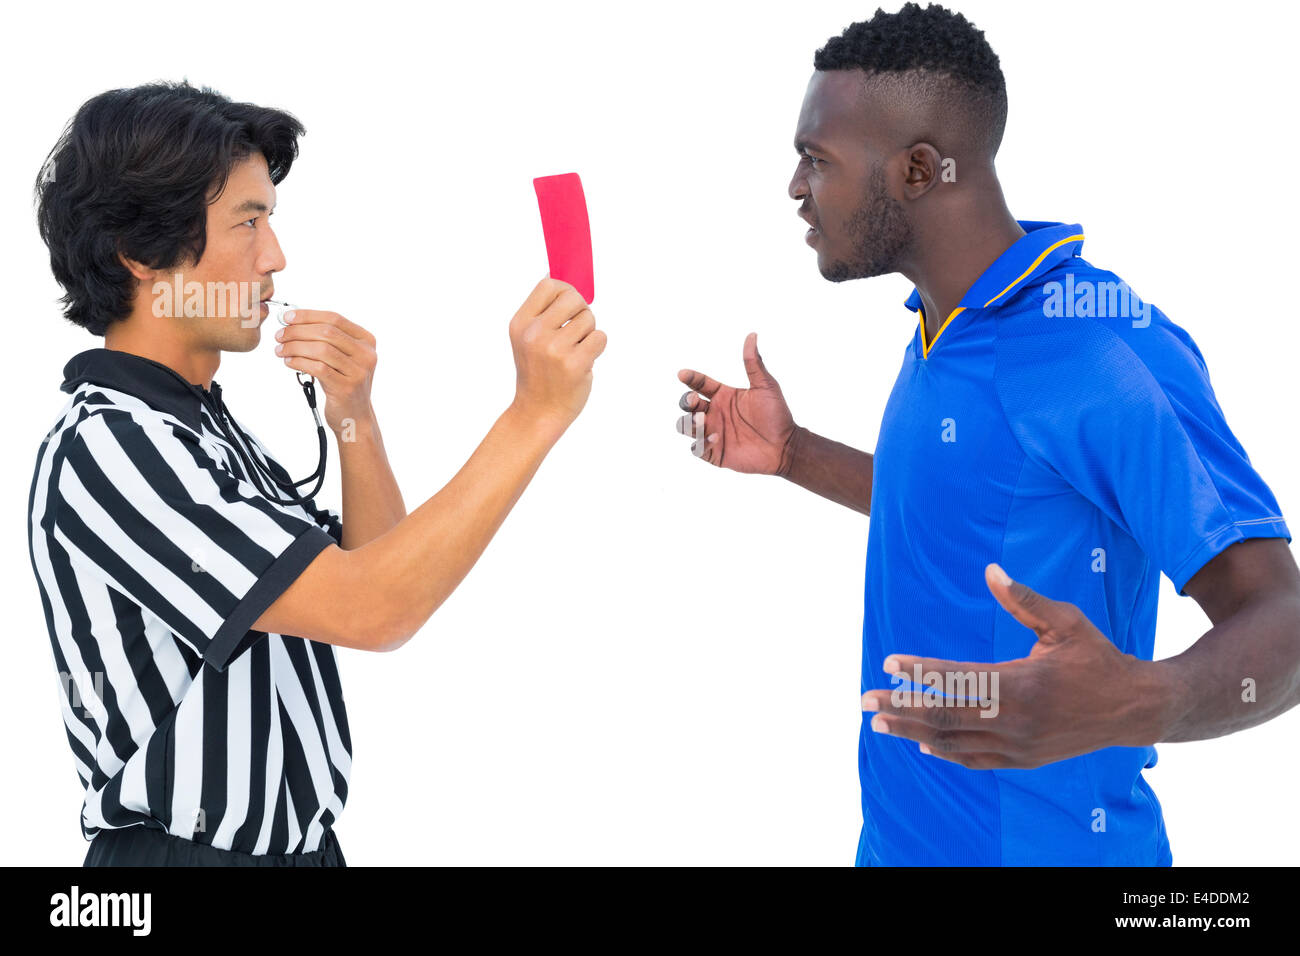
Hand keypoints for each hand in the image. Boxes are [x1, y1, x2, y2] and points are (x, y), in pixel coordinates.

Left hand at [275, 309, 377, 432]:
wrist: (354, 416)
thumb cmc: (342, 383)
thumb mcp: (342, 357)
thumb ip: (327, 339)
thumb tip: (293, 321)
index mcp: (366, 341)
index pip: (334, 319)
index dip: (308, 316)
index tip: (286, 317)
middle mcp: (366, 354)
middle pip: (327, 332)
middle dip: (298, 331)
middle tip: (280, 335)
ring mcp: (358, 372)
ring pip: (321, 349)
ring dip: (295, 347)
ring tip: (281, 350)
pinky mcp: (346, 388)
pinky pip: (318, 368)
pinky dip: (299, 362)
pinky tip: (289, 362)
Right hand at [508, 277, 606, 439]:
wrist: (537, 412)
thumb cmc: (538, 373)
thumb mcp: (526, 339)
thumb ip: (542, 312)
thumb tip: (561, 281)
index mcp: (520, 324)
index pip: (548, 285)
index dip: (565, 291)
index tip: (569, 307)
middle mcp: (534, 334)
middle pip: (573, 298)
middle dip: (581, 311)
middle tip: (576, 332)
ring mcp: (554, 349)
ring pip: (589, 319)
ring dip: (589, 333)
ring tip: (575, 351)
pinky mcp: (574, 364)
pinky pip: (600, 338)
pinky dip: (597, 348)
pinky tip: (583, 361)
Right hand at [676, 332, 797, 474]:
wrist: (785, 446)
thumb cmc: (777, 415)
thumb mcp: (765, 386)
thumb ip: (754, 363)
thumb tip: (752, 335)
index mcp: (723, 395)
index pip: (700, 384)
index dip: (690, 378)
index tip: (683, 374)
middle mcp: (715, 413)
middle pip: (687, 404)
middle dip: (686, 401)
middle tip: (694, 401)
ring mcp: (713, 433)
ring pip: (685, 426)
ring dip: (688, 423)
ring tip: (701, 420)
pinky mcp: (715, 453)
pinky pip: (697, 448)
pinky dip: (700, 443)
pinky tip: (715, 438)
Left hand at [860, 563, 1174, 768]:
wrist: (1135, 708)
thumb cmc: (1097, 657)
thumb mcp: (1066, 621)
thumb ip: (1024, 600)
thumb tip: (991, 570)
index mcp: (1023, 684)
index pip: (956, 679)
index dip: (919, 672)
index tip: (888, 664)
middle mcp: (1017, 720)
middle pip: (944, 717)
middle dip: (900, 707)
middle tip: (864, 699)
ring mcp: (1020, 746)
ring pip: (954, 743)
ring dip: (912, 732)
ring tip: (879, 722)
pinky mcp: (1025, 761)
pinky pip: (975, 760)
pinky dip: (946, 753)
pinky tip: (921, 744)